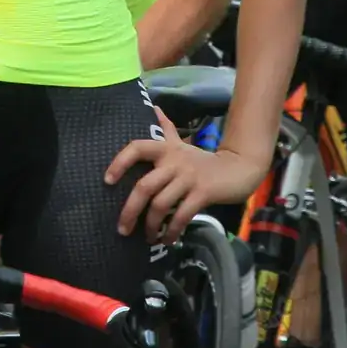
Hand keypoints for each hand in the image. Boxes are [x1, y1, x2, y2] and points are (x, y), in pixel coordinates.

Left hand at [107, 131, 246, 242]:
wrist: (239, 168)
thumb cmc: (203, 161)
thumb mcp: (182, 144)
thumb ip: (166, 128)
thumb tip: (153, 107)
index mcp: (166, 149)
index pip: (137, 148)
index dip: (120, 162)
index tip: (107, 181)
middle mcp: (175, 161)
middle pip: (144, 186)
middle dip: (130, 211)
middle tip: (122, 229)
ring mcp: (189, 178)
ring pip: (160, 204)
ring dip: (151, 225)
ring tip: (148, 238)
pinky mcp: (203, 193)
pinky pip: (181, 215)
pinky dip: (172, 231)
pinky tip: (167, 240)